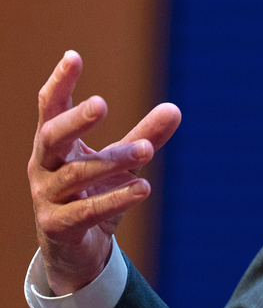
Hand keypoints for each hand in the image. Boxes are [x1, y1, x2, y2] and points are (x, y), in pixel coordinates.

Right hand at [27, 51, 180, 294]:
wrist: (76, 251)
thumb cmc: (94, 193)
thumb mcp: (121, 162)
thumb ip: (144, 136)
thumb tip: (175, 108)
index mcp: (54, 145)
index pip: (49, 108)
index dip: (59, 82)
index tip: (73, 56)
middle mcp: (43, 167)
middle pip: (51, 137)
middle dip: (74, 120)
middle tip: (101, 104)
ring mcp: (46, 198)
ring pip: (75, 174)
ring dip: (112, 161)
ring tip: (147, 151)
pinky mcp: (57, 227)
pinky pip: (84, 211)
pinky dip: (114, 199)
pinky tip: (142, 188)